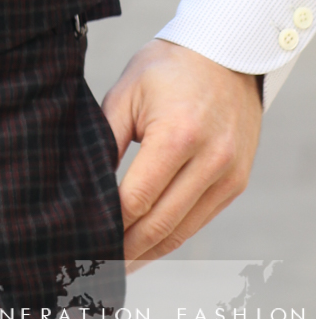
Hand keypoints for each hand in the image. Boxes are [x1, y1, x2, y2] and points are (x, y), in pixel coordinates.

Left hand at [101, 37, 261, 262]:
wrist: (225, 54)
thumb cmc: (167, 69)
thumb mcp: (127, 92)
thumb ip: (106, 139)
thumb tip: (83, 184)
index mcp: (177, 135)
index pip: (136, 198)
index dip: (108, 222)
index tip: (82, 234)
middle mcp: (209, 160)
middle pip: (160, 224)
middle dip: (124, 248)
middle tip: (93, 261)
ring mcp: (228, 175)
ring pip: (182, 231)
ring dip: (148, 252)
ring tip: (116, 263)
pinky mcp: (237, 183)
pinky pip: (200, 221)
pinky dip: (173, 237)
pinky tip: (148, 246)